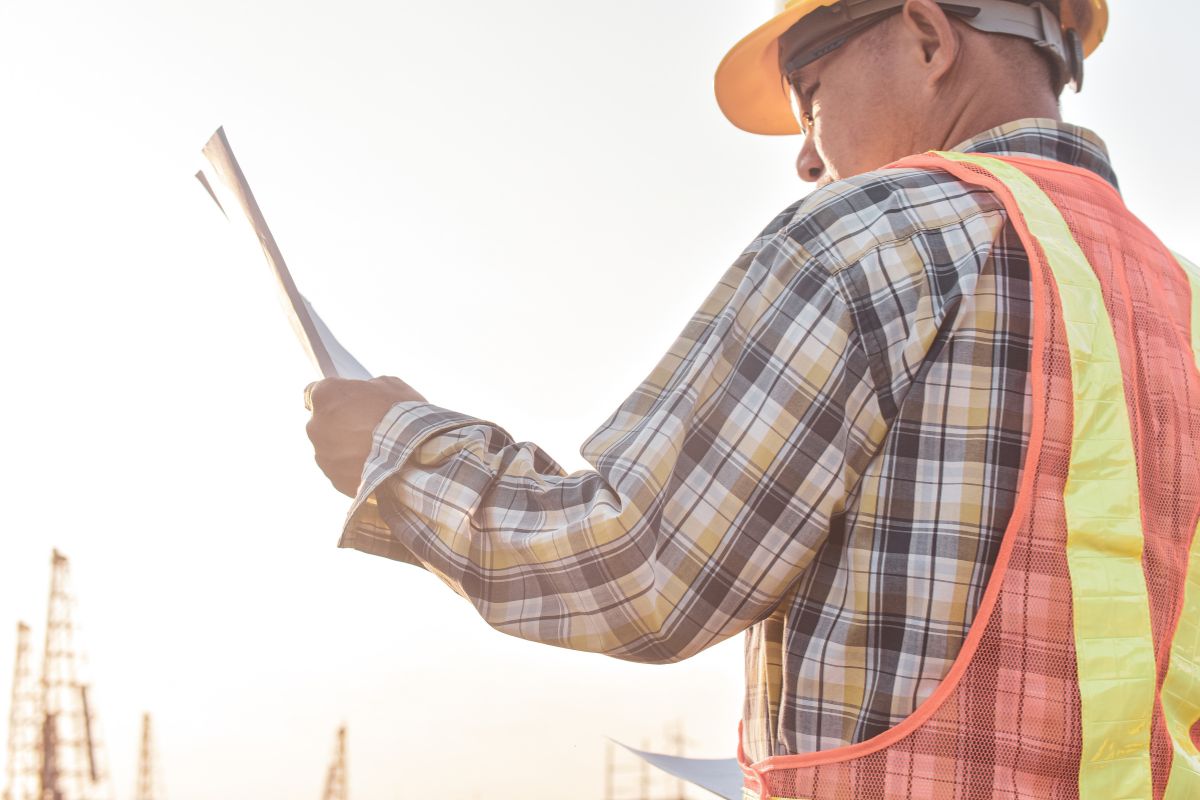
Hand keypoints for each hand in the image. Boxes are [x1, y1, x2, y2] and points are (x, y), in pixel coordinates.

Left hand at [305, 376, 425, 496]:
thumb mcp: (390, 386)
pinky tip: (378, 467)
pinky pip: (342, 470)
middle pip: (324, 422)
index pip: (314, 391)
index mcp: (325, 396)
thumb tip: (368, 397)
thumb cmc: (401, 415)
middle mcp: (316, 426)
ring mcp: (323, 456)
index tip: (346, 401)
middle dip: (342, 423)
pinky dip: (355, 468)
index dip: (334, 396)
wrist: (414, 457)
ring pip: (332, 449)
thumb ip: (369, 389)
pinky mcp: (334, 479)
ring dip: (348, 448)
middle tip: (370, 426)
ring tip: (378, 450)